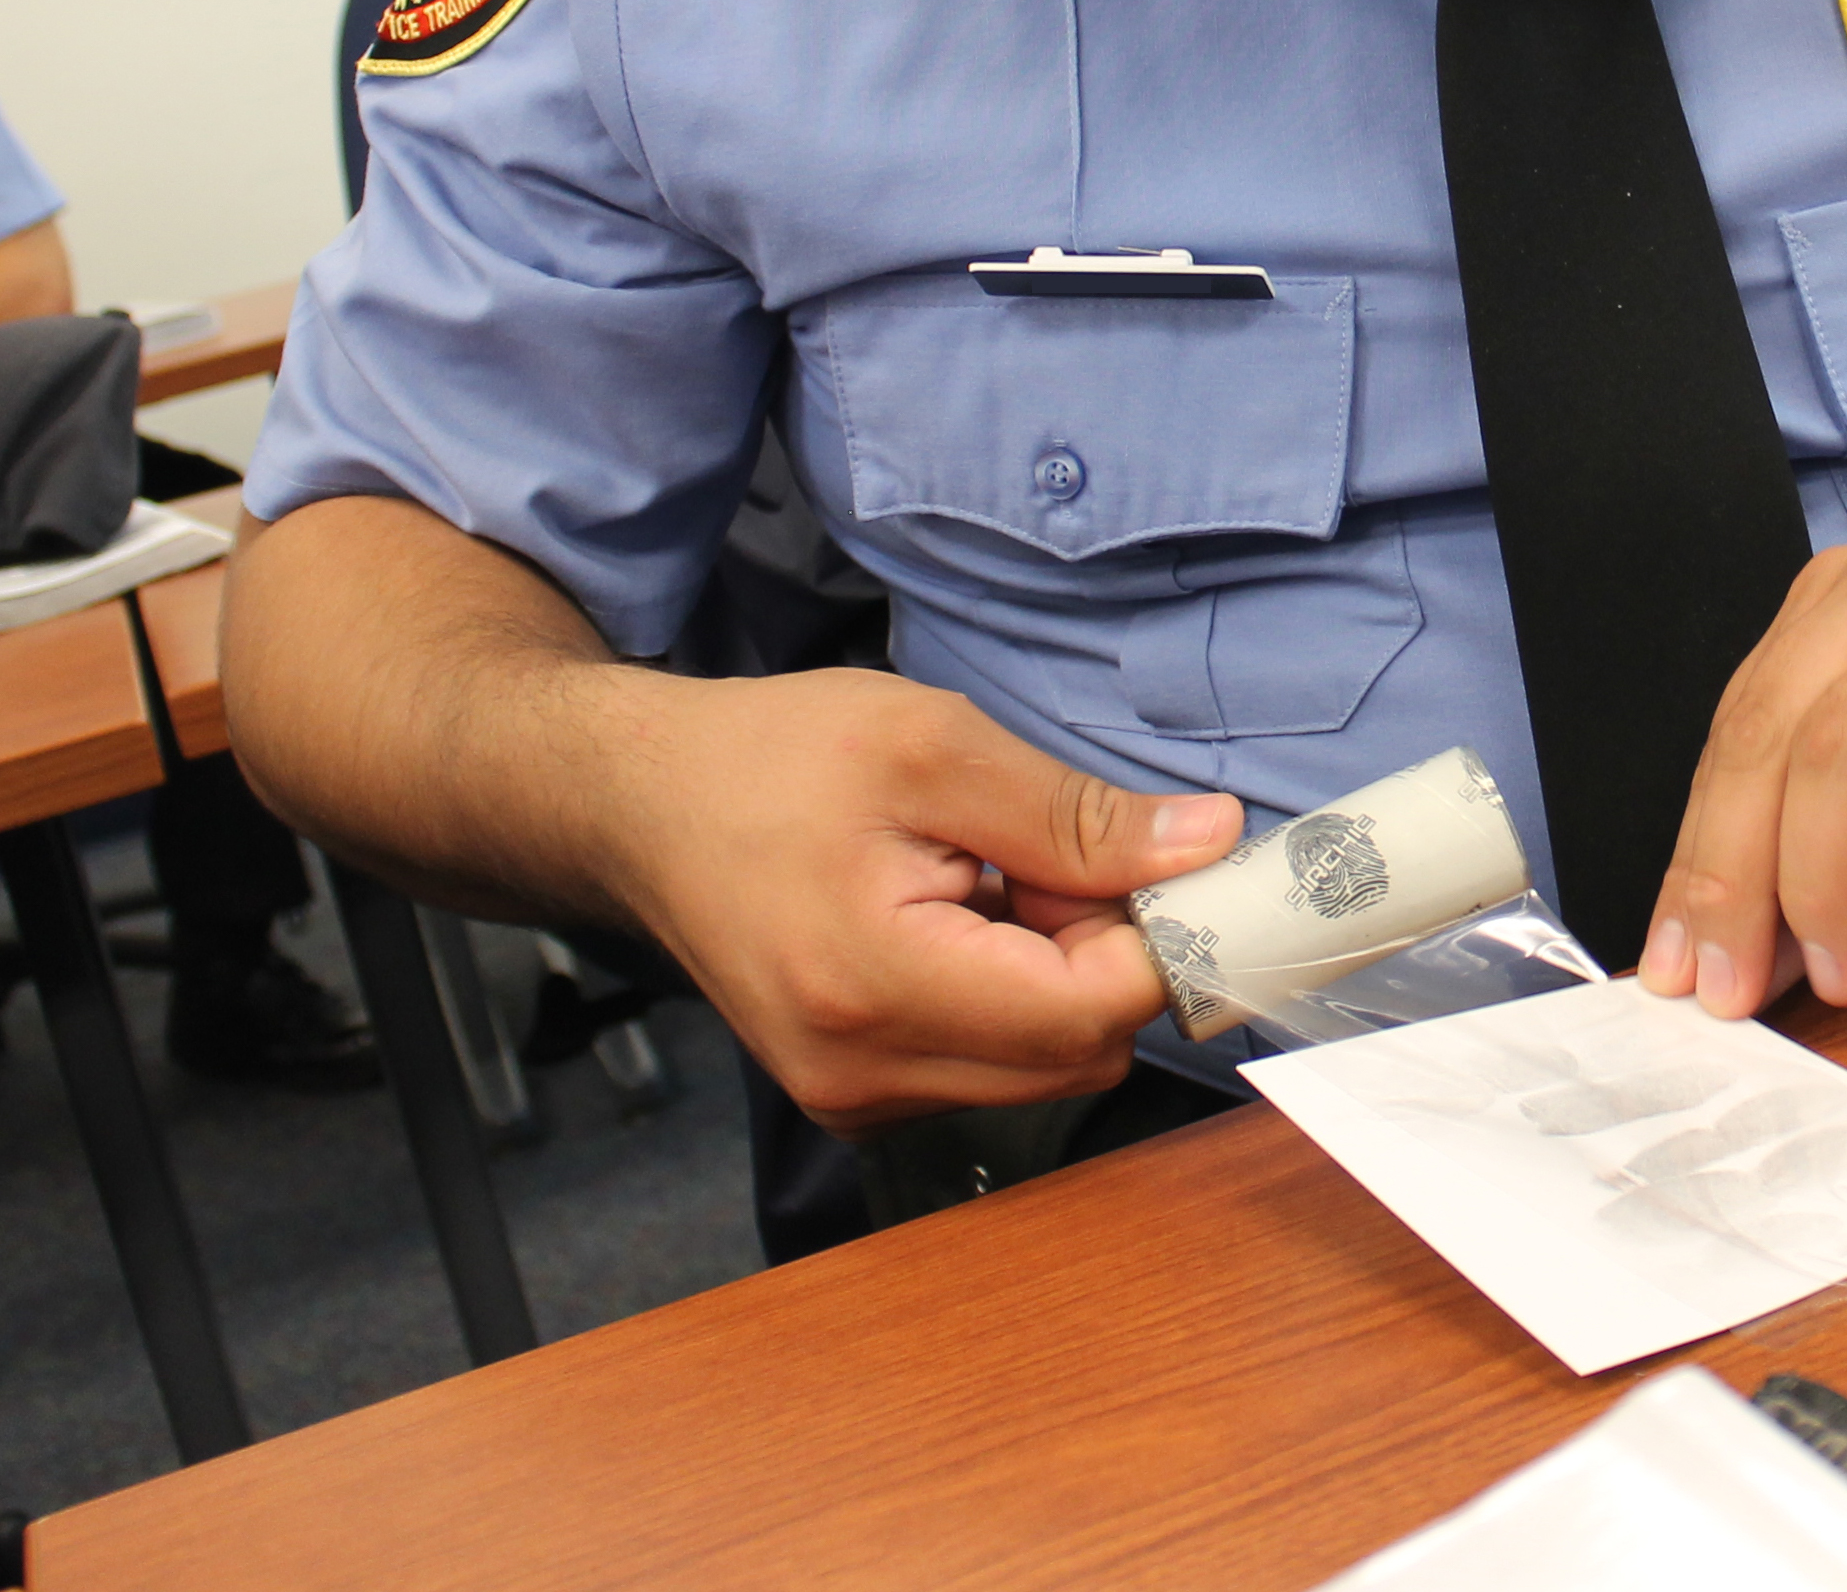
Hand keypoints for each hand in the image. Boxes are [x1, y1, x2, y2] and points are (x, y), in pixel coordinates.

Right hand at [602, 666, 1243, 1133]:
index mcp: (878, 989)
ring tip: (979, 883)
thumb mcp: (933, 747)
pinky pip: (992, 1066)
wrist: (638, 806)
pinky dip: (1006, 995)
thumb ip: (1077, 814)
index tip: (1144, 860)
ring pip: (1044, 1065)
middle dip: (1097, 953)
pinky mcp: (857, 1096)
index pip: (1093, 1013)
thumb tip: (1208, 845)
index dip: (1149, 934)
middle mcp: (864, 1075)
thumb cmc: (766, 761)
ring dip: (1051, 975)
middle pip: (1080, 1053)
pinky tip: (949, 924)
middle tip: (1035, 859)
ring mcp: (855, 1099)